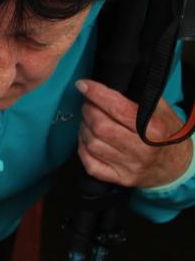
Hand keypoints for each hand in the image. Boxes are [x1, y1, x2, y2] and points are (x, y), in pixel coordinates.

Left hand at [77, 80, 192, 187]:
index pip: (118, 108)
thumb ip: (142, 97)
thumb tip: (113, 81)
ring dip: (84, 128)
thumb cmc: (168, 135)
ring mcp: (130, 166)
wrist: (178, 167)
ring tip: (88, 120)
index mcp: (153, 129)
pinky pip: (91, 165)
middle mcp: (141, 149)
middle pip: (101, 127)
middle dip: (88, 110)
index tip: (83, 85)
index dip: (97, 94)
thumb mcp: (163, 111)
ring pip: (92, 144)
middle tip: (88, 104)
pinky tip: (86, 139)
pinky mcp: (121, 179)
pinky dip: (83, 149)